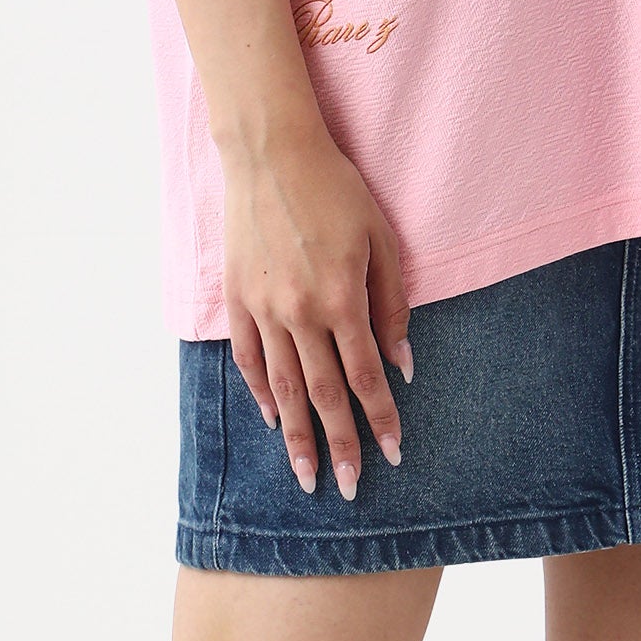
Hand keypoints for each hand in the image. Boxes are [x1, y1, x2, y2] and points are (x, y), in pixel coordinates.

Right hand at [217, 117, 411, 502]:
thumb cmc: (336, 189)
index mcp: (342, 297)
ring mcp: (264, 308)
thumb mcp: (381, 238)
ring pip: (282, 388)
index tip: (393, 453)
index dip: (380, 418)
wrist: (272, 152)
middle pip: (323, 394)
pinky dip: (260, 394)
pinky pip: (249, 358)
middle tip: (348, 488)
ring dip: (297, 437)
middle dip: (339, 445)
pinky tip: (273, 420)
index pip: (365, 376)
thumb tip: (403, 362)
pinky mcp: (238, 298)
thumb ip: (392, 304)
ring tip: (306, 476)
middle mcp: (301, 312)